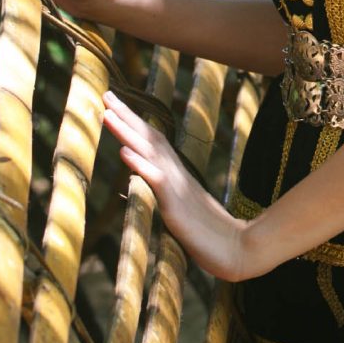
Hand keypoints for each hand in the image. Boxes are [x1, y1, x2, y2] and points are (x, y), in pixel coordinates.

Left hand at [102, 91, 262, 281]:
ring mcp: (176, 185)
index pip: (153, 140)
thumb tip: (156, 183)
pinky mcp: (176, 203)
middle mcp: (176, 172)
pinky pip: (156, 179)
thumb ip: (170, 193)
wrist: (237, 249)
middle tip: (106, 93)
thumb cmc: (211, 234)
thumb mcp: (184, 209)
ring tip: (107, 113)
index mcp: (177, 173)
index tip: (115, 105)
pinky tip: (123, 152)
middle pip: (150, 137)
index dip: (135, 121)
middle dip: (126, 115)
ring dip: (127, 131)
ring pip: (150, 151)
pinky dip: (139, 163)